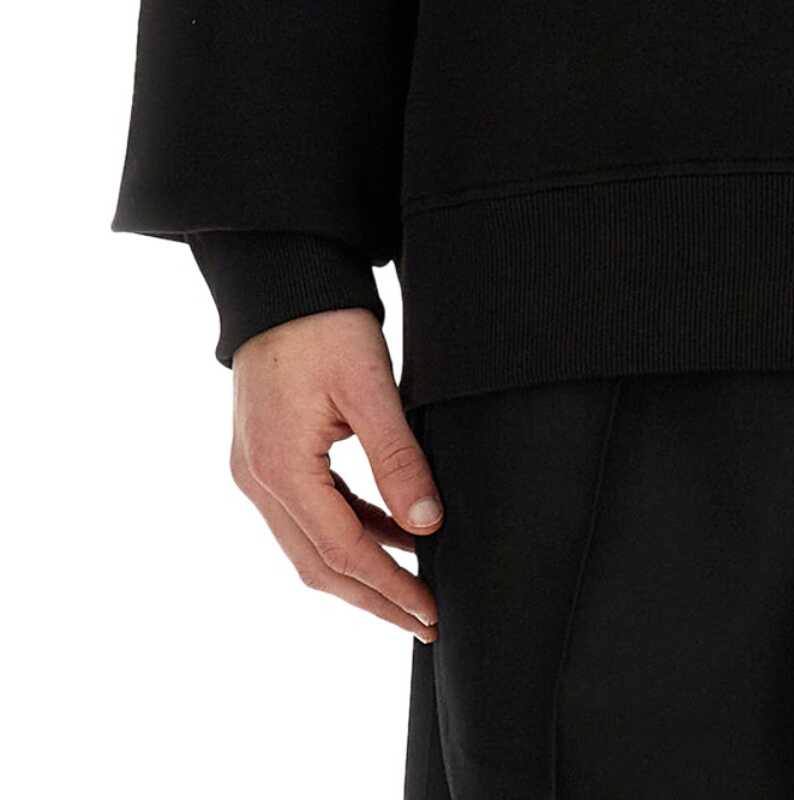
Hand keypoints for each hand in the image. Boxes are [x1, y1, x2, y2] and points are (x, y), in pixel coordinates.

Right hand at [228, 307, 442, 639]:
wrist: (281, 280)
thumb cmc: (324, 323)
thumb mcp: (369, 386)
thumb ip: (396, 456)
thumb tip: (427, 523)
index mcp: (280, 468)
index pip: (340, 551)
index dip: (388, 587)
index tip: (429, 611)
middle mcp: (258, 480)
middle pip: (318, 565)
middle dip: (374, 598)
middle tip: (425, 621)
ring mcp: (256, 470)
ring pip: (310, 545)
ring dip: (361, 570)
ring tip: (415, 586)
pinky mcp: (267, 456)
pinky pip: (307, 514)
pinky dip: (348, 531)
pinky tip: (391, 532)